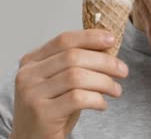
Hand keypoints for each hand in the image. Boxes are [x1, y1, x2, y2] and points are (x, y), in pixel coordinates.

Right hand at [10, 29, 128, 138]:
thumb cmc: (51, 109)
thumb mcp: (59, 82)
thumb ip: (75, 64)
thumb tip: (107, 48)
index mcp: (31, 61)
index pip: (64, 40)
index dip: (90, 37)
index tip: (112, 40)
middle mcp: (27, 75)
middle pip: (73, 57)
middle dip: (104, 62)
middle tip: (123, 70)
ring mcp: (32, 94)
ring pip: (77, 77)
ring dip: (104, 82)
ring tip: (116, 90)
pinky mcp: (42, 114)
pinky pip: (77, 99)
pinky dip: (96, 99)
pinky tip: (102, 105)